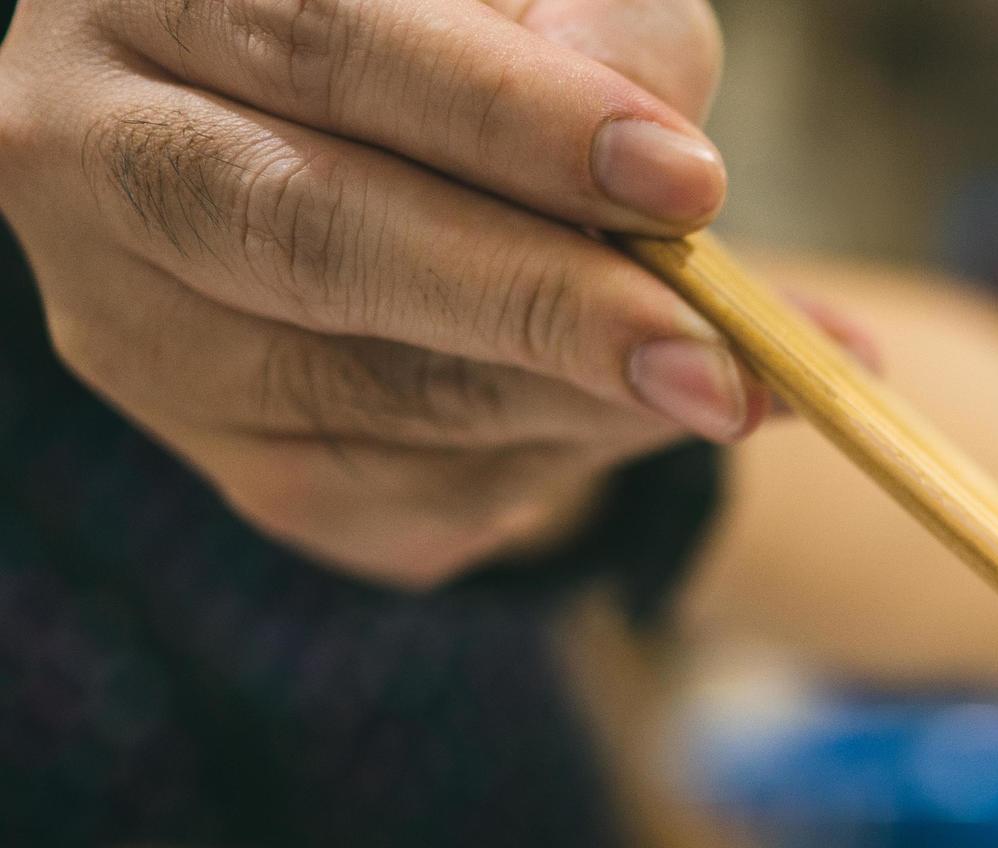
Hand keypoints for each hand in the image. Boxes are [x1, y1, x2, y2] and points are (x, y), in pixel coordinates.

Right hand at [0, 0, 760, 587]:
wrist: (401, 171)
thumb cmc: (469, 45)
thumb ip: (604, 38)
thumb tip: (676, 193)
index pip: (320, 43)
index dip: (506, 119)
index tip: (684, 183)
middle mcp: (93, 157)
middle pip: (313, 239)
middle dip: (539, 303)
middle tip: (717, 356)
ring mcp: (145, 337)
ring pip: (382, 396)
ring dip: (588, 401)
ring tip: (749, 384)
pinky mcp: (241, 469)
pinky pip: (423, 496)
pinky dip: (568, 461)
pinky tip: (644, 412)